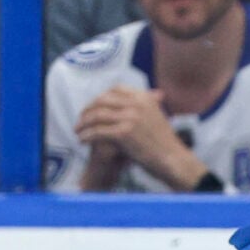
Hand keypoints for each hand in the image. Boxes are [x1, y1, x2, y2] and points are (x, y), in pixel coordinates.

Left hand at [74, 85, 208, 189]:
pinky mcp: (124, 133)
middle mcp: (137, 104)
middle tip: (80, 119)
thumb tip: (128, 102)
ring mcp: (130, 117)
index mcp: (144, 97)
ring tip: (77, 131)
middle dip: (88, 109)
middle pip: (103, 100)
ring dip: (84, 123)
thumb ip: (142, 107)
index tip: (92, 107)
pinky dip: (87, 135)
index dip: (101, 97)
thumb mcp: (156, 116)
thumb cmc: (164, 143)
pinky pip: (98, 131)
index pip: (115, 90)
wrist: (172, 160)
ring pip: (97, 115)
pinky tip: (82, 140)